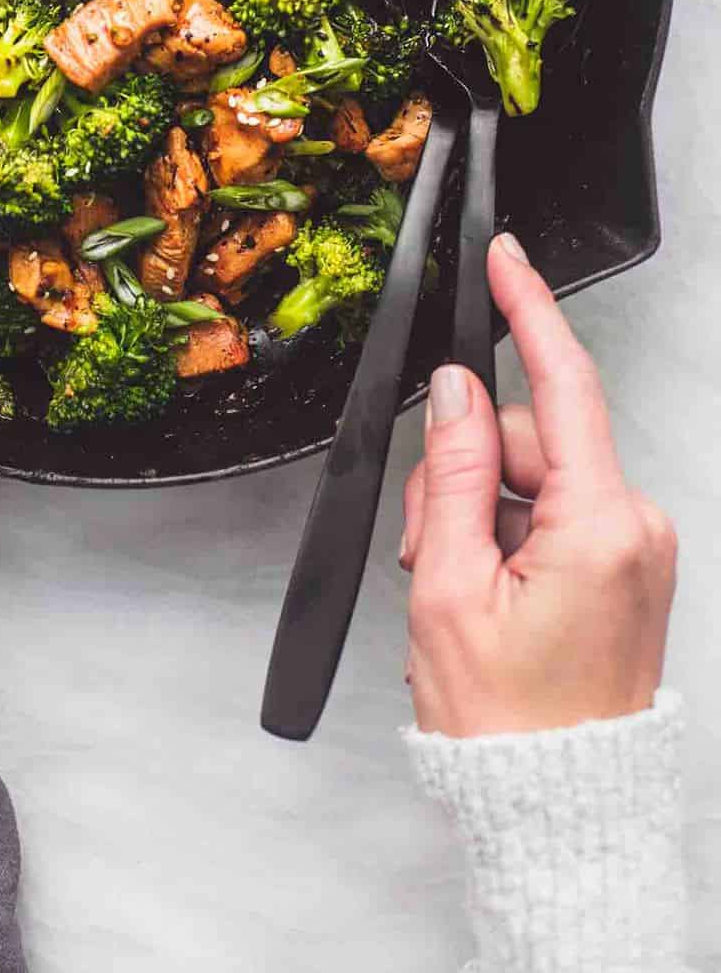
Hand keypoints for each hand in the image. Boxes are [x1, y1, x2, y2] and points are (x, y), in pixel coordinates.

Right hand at [400, 235, 675, 736]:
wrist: (556, 808)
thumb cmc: (507, 725)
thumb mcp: (449, 587)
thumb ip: (453, 473)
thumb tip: (456, 392)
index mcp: (602, 526)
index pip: (562, 387)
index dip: (531, 312)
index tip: (509, 260)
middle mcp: (635, 527)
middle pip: (528, 437)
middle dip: (467, 473)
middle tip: (433, 550)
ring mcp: (634, 548)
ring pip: (533, 475)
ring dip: (480, 513)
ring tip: (459, 588)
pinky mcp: (624, 566)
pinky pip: (554, 510)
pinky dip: (508, 533)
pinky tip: (486, 588)